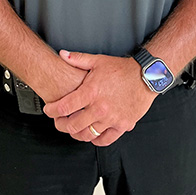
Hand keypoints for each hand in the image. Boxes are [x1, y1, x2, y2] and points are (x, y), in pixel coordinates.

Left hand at [42, 50, 156, 146]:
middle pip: (72, 125)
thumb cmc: (122, 69)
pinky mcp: (122, 125)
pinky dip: (96, 140)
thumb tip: (62, 54)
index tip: (49, 110)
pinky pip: (105, 140)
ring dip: (77, 134)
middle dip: (61, 125)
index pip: (64, 107)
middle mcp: (100, 108)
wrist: (146, 76)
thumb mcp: (98, 61)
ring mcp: (111, 119)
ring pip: (87, 135)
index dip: (52, 111)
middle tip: (58, 122)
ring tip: (73, 129)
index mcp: (91, 92)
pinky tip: (92, 135)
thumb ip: (78, 59)